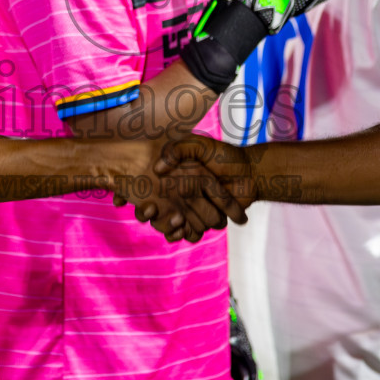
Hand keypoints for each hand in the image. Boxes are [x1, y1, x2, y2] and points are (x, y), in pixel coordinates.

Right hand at [136, 135, 254, 242]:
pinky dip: (181, 234)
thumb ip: (179, 149)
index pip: (142, 188)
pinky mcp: (202, 221)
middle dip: (146, 212)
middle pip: (151, 211)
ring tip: (170, 218)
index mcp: (171, 177)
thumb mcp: (199, 145)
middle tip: (149, 208)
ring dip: (164, 225)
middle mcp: (176, 195)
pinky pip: (186, 233)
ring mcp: (188, 209)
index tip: (129, 197)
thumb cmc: (224, 156)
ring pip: (166, 224)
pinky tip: (180, 229)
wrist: (250, 174)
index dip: (131, 194)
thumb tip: (158, 167)